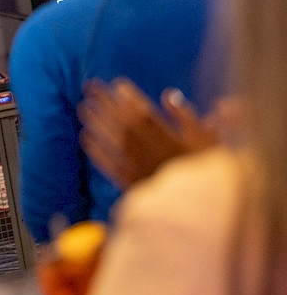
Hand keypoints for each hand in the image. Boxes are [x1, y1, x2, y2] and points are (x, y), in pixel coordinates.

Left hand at [78, 77, 220, 189]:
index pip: (146, 115)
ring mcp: (139, 170)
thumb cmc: (208, 172)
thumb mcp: (210, 142)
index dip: (131, 98)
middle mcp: (152, 154)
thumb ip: (188, 118)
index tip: (118, 84)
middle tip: (90, 86)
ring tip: (83, 107)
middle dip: (106, 103)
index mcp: (172, 141)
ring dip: (97, 123)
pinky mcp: (131, 185)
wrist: (202, 210)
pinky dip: (96, 151)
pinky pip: (109, 166)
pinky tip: (85, 137)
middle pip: (124, 124)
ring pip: (114, 142)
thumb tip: (168, 94)